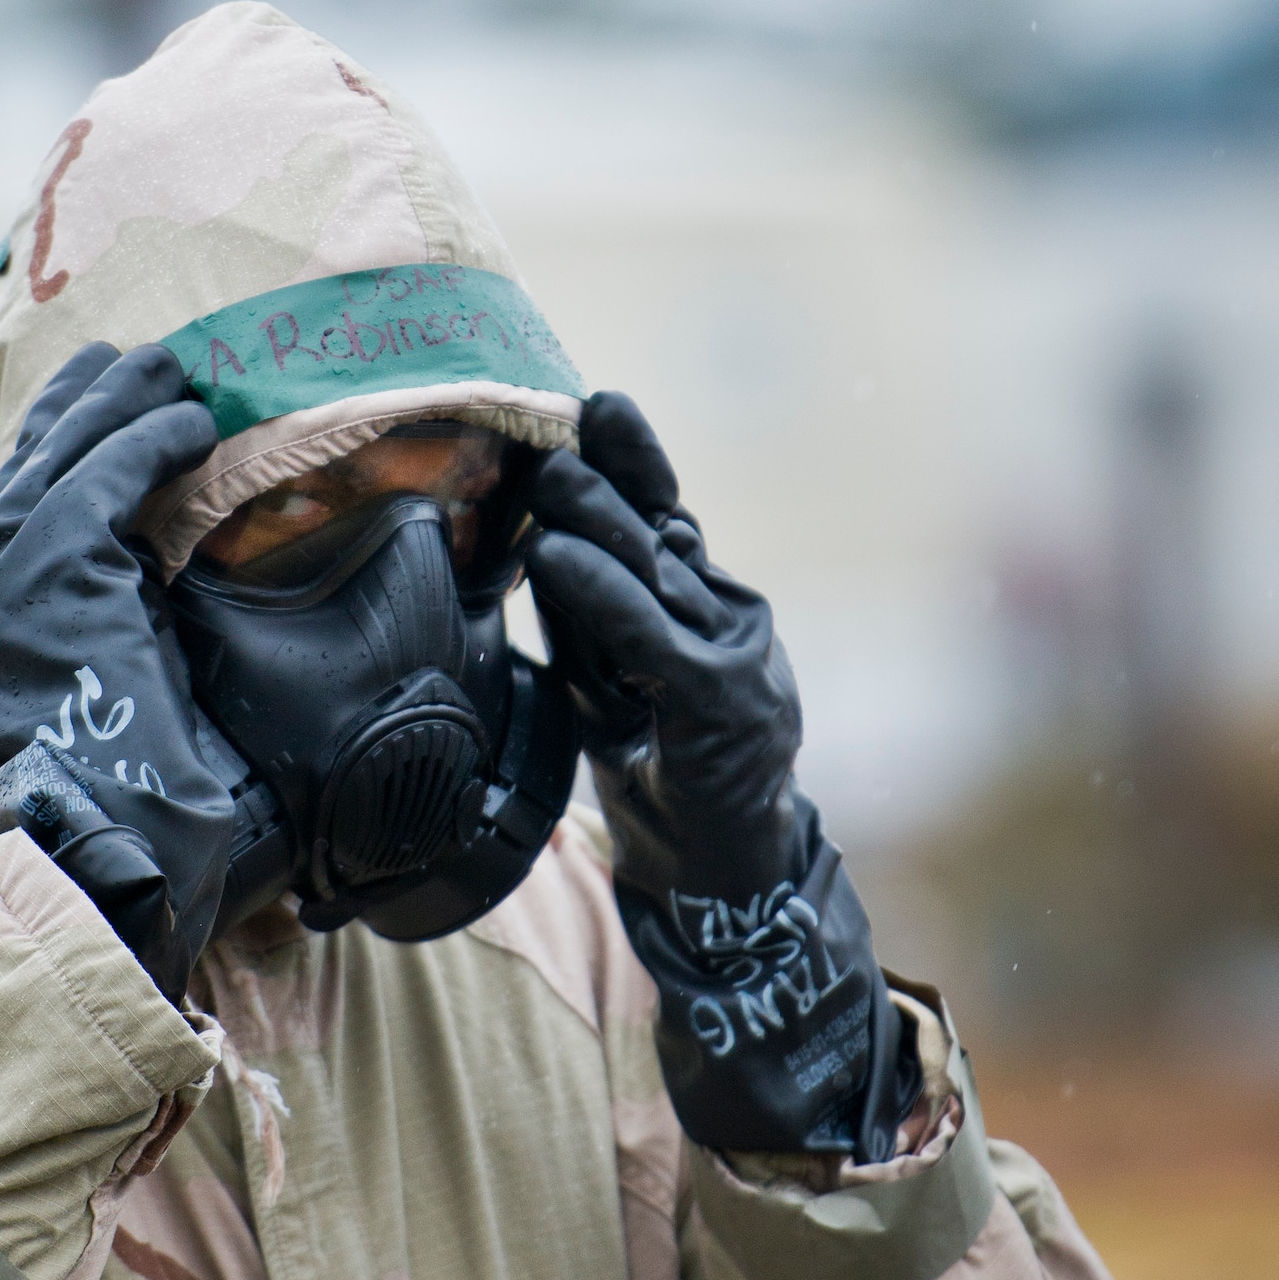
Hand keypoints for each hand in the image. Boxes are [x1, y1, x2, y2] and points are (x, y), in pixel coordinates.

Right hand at [0, 344, 233, 1002]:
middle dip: (91, 398)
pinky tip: (190, 427)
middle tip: (147, 359)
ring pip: (67, 456)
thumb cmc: (142, 754)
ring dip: (125, 403)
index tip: (107, 385)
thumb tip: (162, 538)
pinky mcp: (51, 576)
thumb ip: (116, 589)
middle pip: (36, 457)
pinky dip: (150, 445)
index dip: (65, 427)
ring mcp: (6, 577)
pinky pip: (104, 482)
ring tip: (175, 373)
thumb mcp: (119, 648)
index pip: (22, 487)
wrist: (127, 821)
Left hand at [526, 392, 915, 1160]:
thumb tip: (543, 550)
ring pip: (656, 574)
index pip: (668, 518)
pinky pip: (649, 636)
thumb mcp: (619, 685)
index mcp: (708, 608)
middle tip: (561, 428)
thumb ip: (595, 623)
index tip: (597, 405)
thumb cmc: (666, 775)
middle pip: (661, 531)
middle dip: (611, 476)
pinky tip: (558, 557)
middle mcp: (730, 617)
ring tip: (552, 475)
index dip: (635, 461)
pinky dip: (600, 594)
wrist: (722, 874)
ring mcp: (735, 656)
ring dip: (598, 519)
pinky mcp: (722, 702)